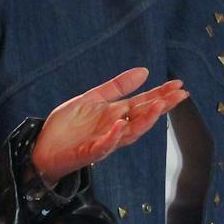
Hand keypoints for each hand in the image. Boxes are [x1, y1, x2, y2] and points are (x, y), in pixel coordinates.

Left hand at [31, 67, 188, 185]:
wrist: (43, 147)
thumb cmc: (68, 126)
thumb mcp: (93, 98)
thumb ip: (118, 87)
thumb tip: (144, 71)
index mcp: (117, 114)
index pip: (144, 103)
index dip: (162, 94)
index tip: (179, 84)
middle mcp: (115, 128)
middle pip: (143, 117)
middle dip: (162, 107)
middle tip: (180, 96)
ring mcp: (104, 141)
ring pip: (130, 133)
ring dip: (145, 121)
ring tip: (159, 106)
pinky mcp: (89, 152)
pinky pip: (104, 145)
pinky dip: (113, 137)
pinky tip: (121, 125)